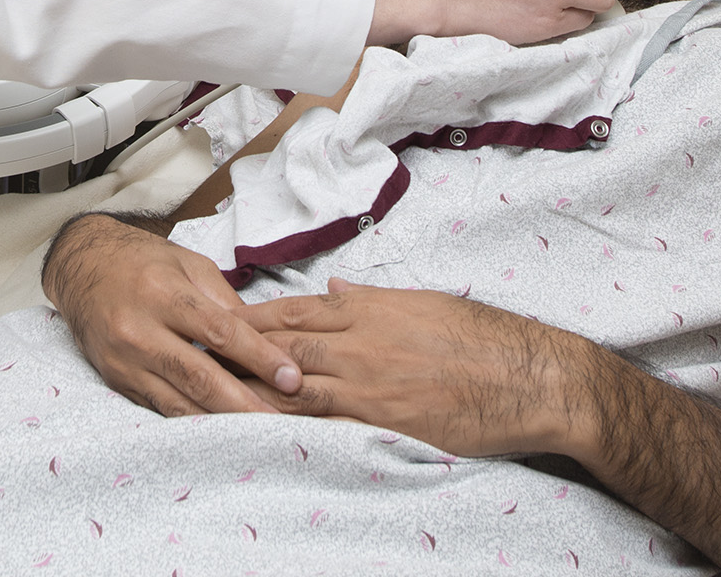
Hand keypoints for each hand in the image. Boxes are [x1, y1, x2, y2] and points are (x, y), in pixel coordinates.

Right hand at [42, 213, 304, 417]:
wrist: (81, 267)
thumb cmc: (141, 261)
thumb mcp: (188, 264)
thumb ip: (225, 301)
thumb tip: (264, 338)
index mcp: (162, 293)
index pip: (219, 331)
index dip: (259, 357)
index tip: (293, 378)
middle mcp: (139, 330)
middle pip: (199, 376)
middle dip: (244, 403)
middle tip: (283, 422)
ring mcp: (124, 360)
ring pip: (178, 402)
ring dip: (221, 422)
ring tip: (258, 436)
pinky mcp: (117, 381)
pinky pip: (160, 408)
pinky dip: (192, 422)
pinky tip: (221, 431)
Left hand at [233, 278, 584, 456]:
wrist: (526, 377)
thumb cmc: (481, 337)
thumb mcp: (423, 303)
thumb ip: (372, 298)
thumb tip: (335, 289)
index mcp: (369, 309)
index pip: (294, 310)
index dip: (252, 317)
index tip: (217, 321)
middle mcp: (360, 343)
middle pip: (282, 345)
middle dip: (236, 351)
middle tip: (194, 355)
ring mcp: (368, 384)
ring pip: (293, 385)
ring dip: (250, 390)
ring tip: (209, 394)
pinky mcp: (381, 421)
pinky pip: (324, 424)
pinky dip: (289, 425)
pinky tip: (260, 432)